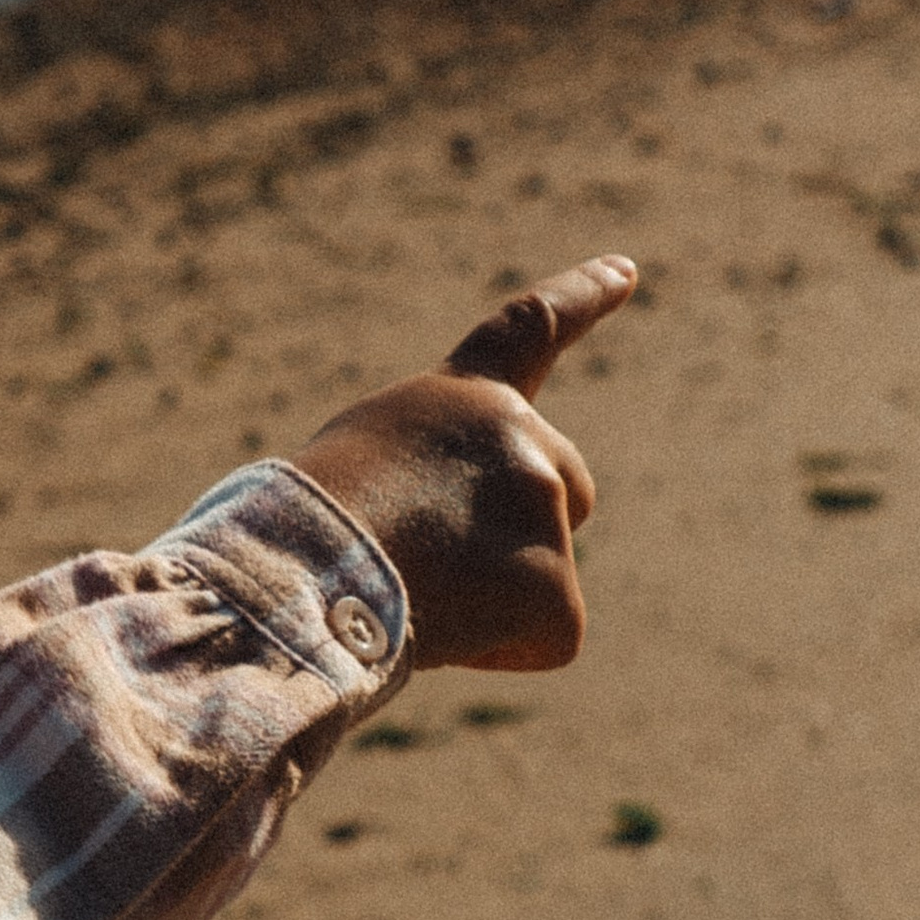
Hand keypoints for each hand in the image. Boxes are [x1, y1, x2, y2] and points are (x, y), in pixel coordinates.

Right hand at [290, 255, 635, 671]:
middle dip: (521, 533)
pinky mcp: (556, 590)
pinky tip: (440, 636)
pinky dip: (497, 649)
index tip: (626, 270)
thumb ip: (429, 474)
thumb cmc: (294, 534)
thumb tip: (448, 552)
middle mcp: (517, 433)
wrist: (301, 578)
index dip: (580, 297)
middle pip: (564, 489)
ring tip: (414, 596)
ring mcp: (543, 507)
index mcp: (459, 397)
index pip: (528, 330)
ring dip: (490, 597)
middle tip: (434, 561)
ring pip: (546, 574)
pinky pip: (545, 637)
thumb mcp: (358, 469)